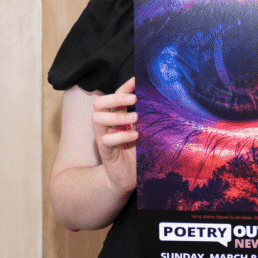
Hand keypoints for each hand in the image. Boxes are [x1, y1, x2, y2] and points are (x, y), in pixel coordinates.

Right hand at [92, 77, 137, 192]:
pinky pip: (105, 140)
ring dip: (117, 116)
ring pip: (97, 118)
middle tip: (133, 99)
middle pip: (99, 103)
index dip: (124, 87)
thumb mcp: (144, 131)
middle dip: (115, 97)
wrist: (128, 177)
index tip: (136, 80)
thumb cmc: (137, 151)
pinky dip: (121, 136)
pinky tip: (134, 137)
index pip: (115, 96)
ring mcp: (104, 137)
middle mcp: (108, 125)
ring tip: (135, 119)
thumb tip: (160, 101)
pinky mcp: (105, 151)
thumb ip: (146, 118)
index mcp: (117, 116)